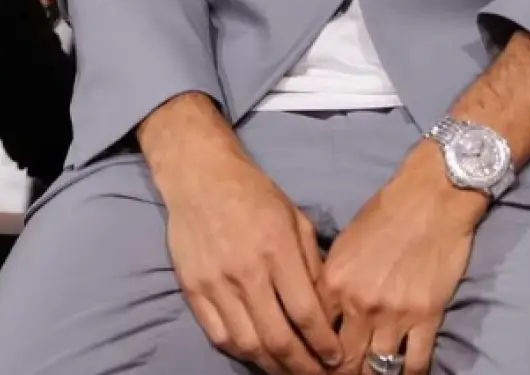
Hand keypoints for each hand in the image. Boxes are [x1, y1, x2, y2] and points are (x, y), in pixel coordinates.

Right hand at [142, 95, 341, 373]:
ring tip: (289, 371)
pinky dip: (241, 351)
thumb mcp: (294, 217)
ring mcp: (215, 282)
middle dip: (303, 367)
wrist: (199, 175)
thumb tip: (327, 311)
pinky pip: (218, 335)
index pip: (306, 314)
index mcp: (276, 249)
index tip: (337, 360)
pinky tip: (257, 353)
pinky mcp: (192, 287)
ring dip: (273, 366)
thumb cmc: (253, 193)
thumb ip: (312, 264)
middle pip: (278, 339)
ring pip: (248, 345)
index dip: (325, 345)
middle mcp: (245, 270)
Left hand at [318, 146, 482, 374]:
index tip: (312, 365)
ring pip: (377, 370)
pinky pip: (415, 365)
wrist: (429, 198)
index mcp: (334, 281)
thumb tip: (319, 311)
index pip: (313, 333)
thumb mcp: (344, 243)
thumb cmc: (384, 214)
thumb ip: (331, 280)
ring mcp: (394, 314)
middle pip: (344, 361)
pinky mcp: (426, 318)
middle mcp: (359, 303)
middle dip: (340, 374)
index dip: (311, 356)